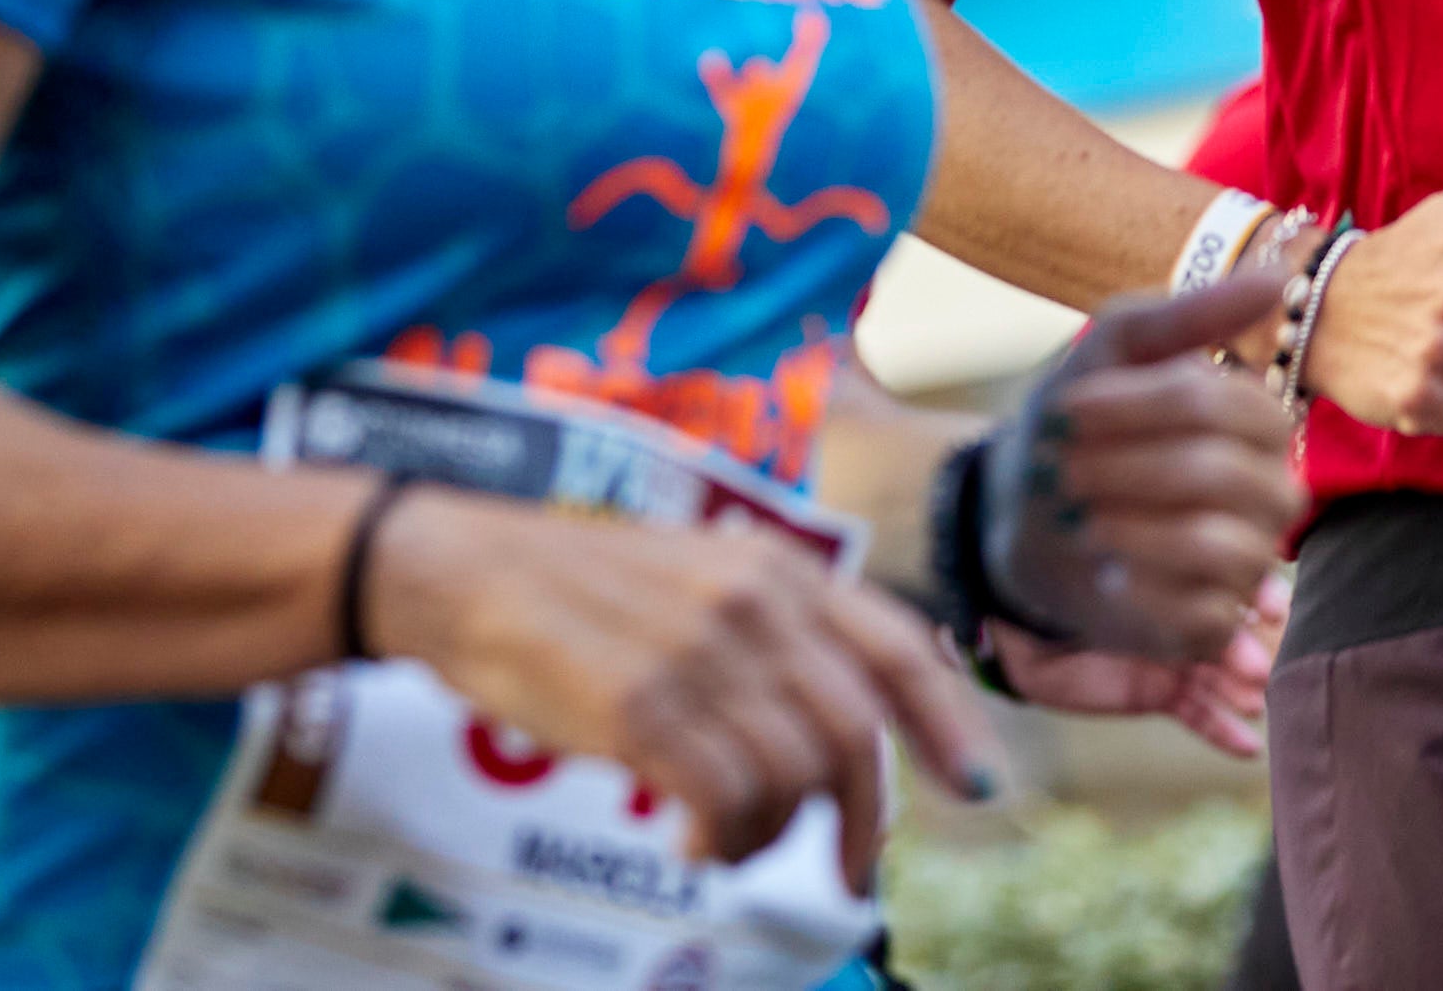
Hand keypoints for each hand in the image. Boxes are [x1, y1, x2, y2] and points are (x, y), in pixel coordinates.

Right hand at [365, 483, 1000, 885]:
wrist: (464, 569)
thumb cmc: (582, 590)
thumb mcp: (701, 577)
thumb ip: (775, 634)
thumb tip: (838, 737)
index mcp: (781, 568)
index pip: (900, 651)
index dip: (951, 725)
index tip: (978, 787)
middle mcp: (754, 603)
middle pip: (853, 735)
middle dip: (863, 820)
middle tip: (851, 873)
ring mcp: (698, 652)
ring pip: (790, 779)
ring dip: (769, 836)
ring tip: (728, 839)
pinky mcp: (640, 706)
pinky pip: (724, 800)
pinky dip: (721, 840)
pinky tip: (692, 840)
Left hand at [979, 272, 1303, 663]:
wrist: (1020, 512)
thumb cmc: (1077, 422)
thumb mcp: (1111, 351)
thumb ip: (1189, 315)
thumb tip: (1279, 280)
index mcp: (1255, 420)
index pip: (1232, 406)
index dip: (1144, 405)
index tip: (1070, 406)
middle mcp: (1268, 489)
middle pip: (1225, 475)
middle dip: (1130, 468)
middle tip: (1066, 466)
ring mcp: (1247, 558)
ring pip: (1225, 547)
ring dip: (1133, 527)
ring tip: (1082, 518)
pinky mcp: (1215, 621)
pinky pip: (1206, 616)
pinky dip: (1141, 590)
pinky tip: (1106, 572)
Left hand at [984, 569, 1286, 759]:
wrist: (1023, 628)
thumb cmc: (1067, 581)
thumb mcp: (1109, 572)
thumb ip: (1155, 570)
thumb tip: (1194, 560)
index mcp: (1182, 572)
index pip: (1234, 581)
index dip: (1260, 594)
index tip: (1275, 608)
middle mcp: (1190, 612)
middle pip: (1235, 632)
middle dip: (1252, 650)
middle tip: (1263, 668)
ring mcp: (1179, 656)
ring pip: (1221, 675)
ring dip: (1240, 691)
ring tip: (1255, 703)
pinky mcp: (1163, 693)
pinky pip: (1198, 713)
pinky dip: (1222, 731)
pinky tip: (1247, 747)